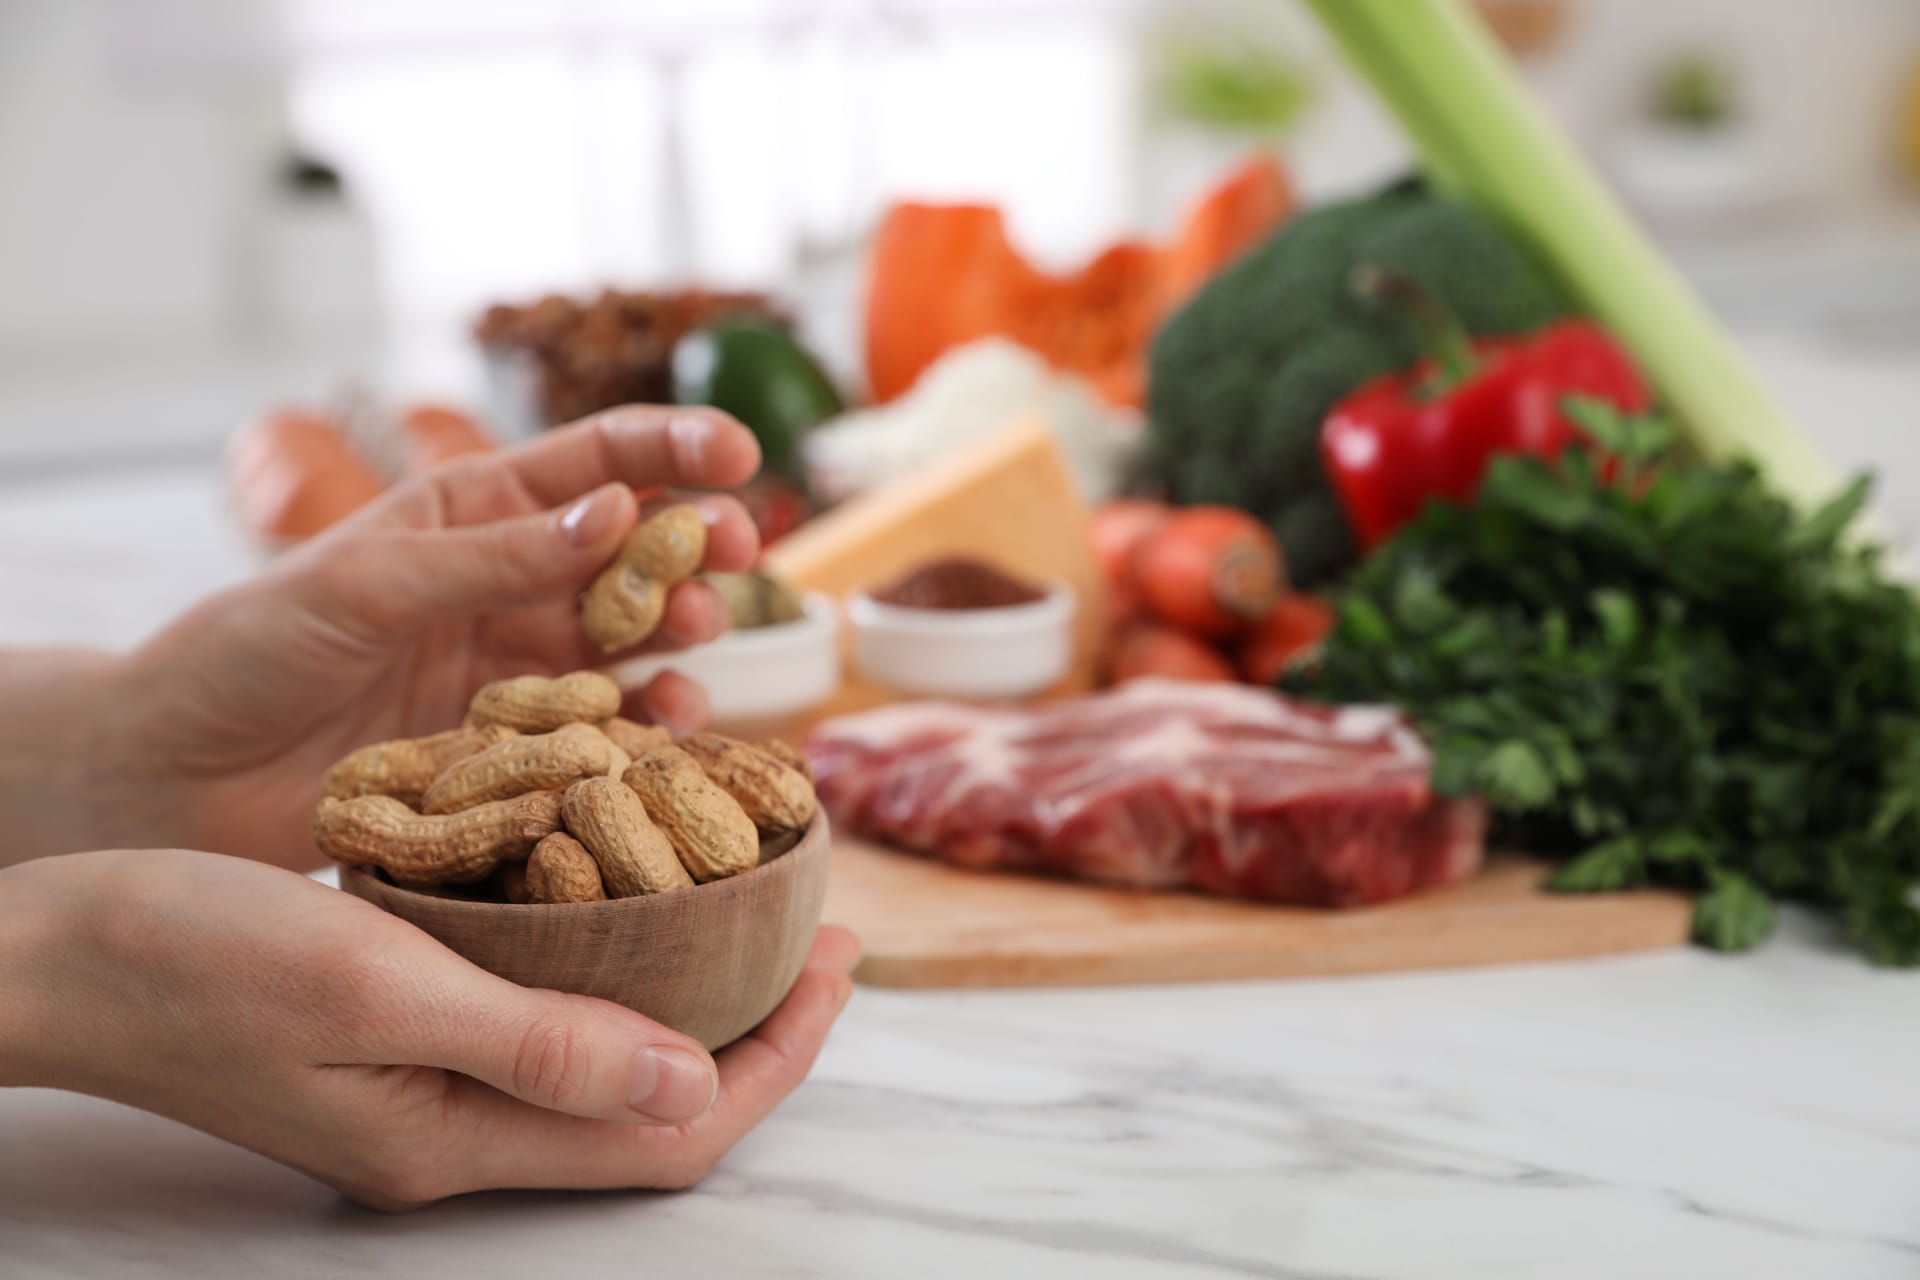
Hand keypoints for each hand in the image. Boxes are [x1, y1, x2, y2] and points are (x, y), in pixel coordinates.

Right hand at [0, 849, 857, 1208]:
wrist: (52, 950)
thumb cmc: (192, 958)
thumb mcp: (376, 988)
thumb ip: (535, 1044)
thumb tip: (689, 1082)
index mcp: (462, 1137)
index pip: (673, 1133)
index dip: (779, 1055)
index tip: (845, 951)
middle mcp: (456, 1130)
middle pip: (653, 1102)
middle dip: (754, 1022)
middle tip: (818, 919)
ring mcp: (424, 1089)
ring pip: (603, 1056)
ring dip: (685, 988)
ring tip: (746, 897)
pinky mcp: (394, 1038)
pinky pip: (537, 1013)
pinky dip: (604, 960)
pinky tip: (620, 886)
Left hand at [103, 406, 763, 866]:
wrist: (176, 774)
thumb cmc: (248, 652)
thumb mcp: (365, 585)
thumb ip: (493, 556)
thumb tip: (616, 510)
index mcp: (468, 511)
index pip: (595, 459)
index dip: (675, 445)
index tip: (744, 454)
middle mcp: (505, 581)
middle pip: (634, 549)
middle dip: (697, 543)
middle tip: (739, 556)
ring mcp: (512, 664)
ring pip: (631, 637)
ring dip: (680, 632)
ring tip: (699, 643)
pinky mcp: (512, 746)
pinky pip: (603, 724)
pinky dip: (647, 722)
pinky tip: (670, 726)